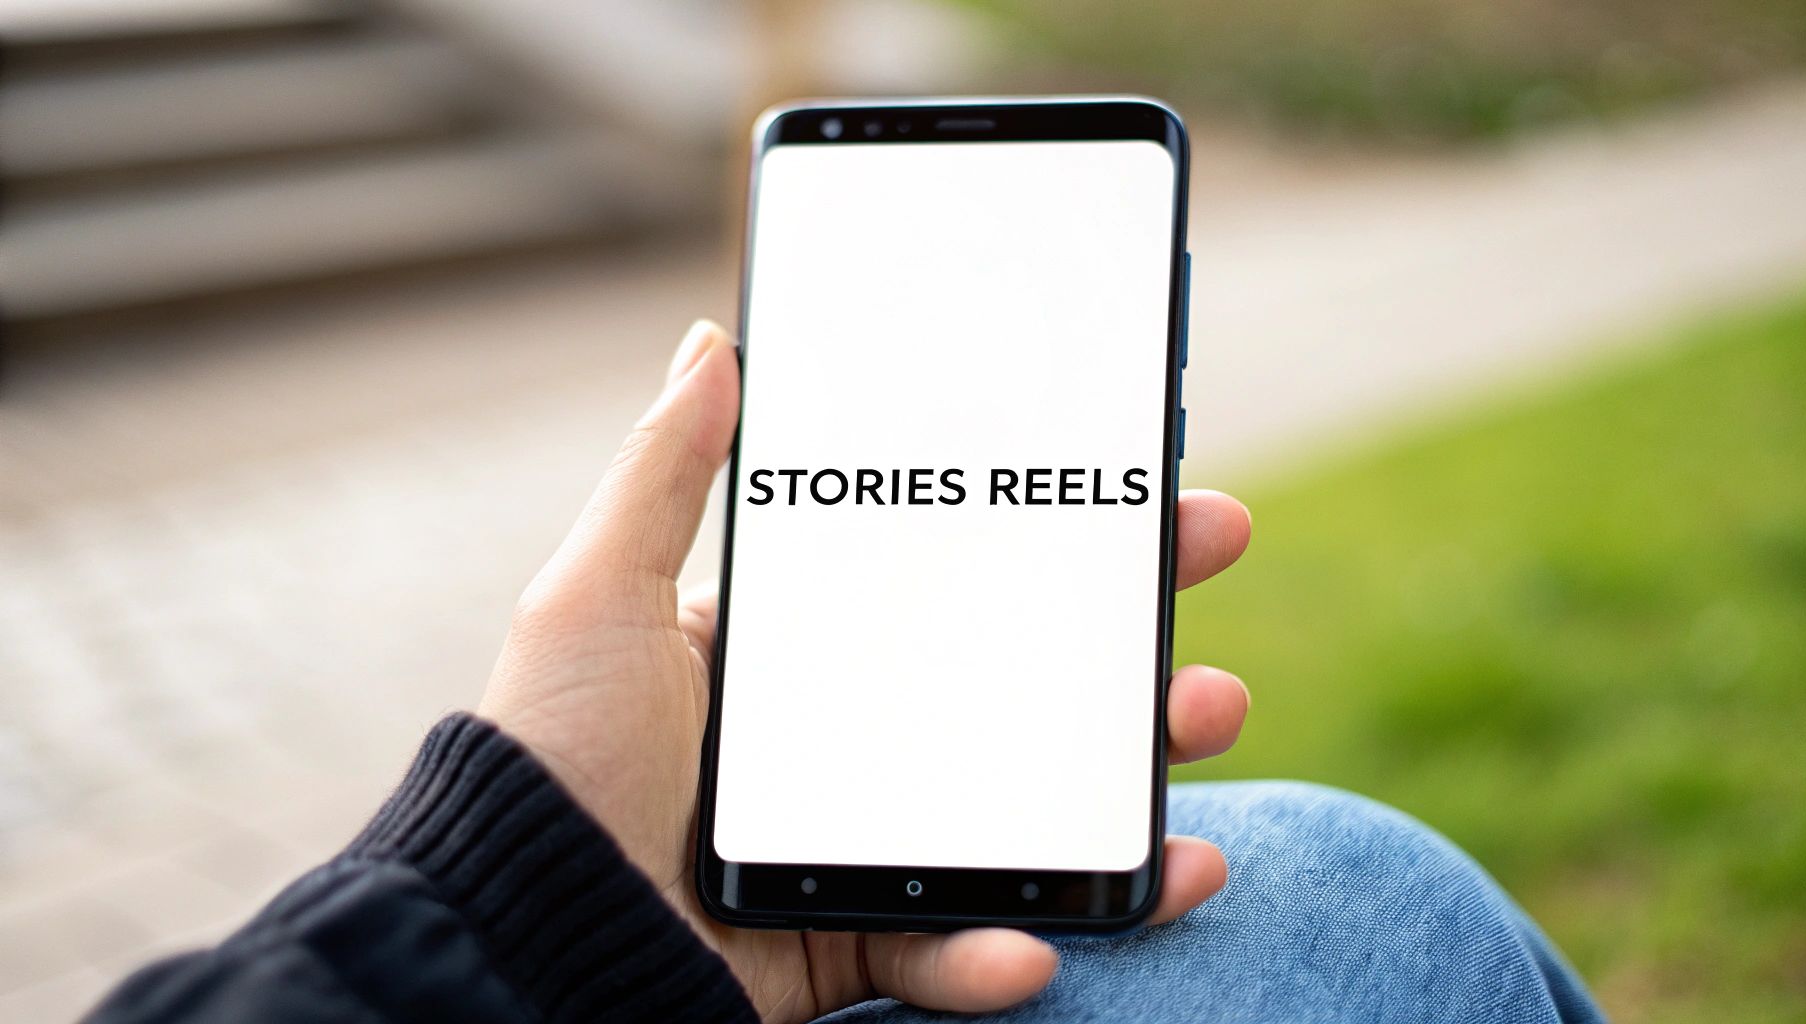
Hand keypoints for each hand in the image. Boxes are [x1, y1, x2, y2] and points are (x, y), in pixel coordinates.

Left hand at [479, 321, 1252, 1022]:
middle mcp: (844, 746)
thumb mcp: (597, 596)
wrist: (510, 933)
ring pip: (1020, 822)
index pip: (950, 583)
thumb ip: (665, 477)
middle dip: (1127, 658)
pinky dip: (999, 954)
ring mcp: (856, 847)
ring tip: (1195, 779)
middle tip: (1204, 621)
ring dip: (1119, 803)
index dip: (1051, 542)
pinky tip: (1038, 944)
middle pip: (1016, 694)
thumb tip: (713, 342)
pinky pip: (946, 952)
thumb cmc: (544, 756)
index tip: (1141, 496)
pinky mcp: (845, 942)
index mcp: (798, 656)